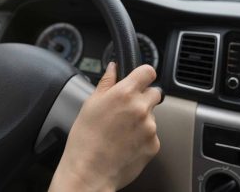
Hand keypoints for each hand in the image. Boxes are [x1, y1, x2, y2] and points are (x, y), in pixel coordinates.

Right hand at [49, 63, 161, 191]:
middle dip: (143, 98)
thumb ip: (106, 82)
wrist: (89, 172)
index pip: (148, 72)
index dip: (144, 75)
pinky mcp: (154, 144)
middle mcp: (141, 108)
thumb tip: (113, 67)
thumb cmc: (85, 140)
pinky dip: (142, 137)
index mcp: (125, 93)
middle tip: (126, 110)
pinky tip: (126, 143)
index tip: (140, 79)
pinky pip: (152, 134)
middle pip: (154, 93)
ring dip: (142, 119)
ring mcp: (150, 127)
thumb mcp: (90, 104)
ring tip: (121, 131)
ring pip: (152, 115)